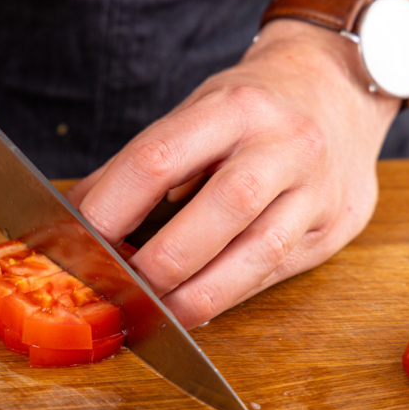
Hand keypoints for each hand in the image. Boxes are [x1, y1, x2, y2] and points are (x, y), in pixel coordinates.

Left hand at [66, 20, 399, 329]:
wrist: (337, 92)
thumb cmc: (249, 111)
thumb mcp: (192, 116)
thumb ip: (133, 168)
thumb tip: (70, 218)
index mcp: (232, 108)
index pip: (159, 159)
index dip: (113, 207)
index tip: (77, 243)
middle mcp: (283, 144)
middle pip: (223, 207)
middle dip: (163, 259)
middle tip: (120, 288)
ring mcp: (316, 188)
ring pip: (260, 251)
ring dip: (201, 293)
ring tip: (157, 316)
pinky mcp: (332, 227)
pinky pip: (275, 271)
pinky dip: (229, 294)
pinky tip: (195, 307)